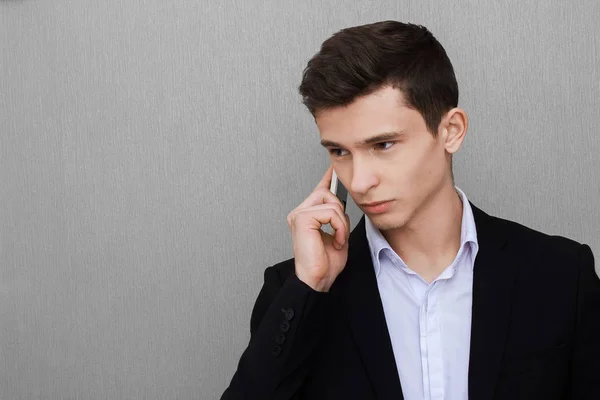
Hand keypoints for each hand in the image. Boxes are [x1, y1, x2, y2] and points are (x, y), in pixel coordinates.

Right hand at [286, 165, 350, 291]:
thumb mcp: (338, 235)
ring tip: (338, 239)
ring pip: (331, 203)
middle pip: (327, 193)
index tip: (333, 168)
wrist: (317, 280)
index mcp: (306, 216)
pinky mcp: (302, 218)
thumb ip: (338, 218)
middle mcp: (299, 213)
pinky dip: (339, 227)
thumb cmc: (325, 264)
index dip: (327, 179)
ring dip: (342, 223)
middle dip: (340, 212)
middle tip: (340, 233)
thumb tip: (342, 205)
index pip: (318, 191)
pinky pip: (331, 212)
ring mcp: (299, 214)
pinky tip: (336, 240)